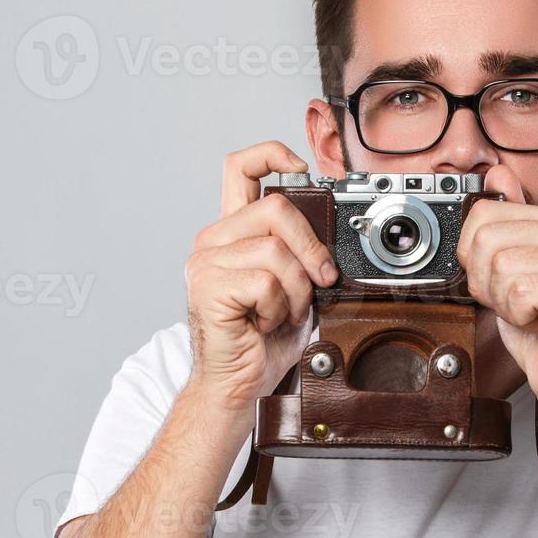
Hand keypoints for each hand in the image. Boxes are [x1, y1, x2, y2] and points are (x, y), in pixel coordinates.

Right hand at [184, 141, 337, 418]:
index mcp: (232, 233)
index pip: (240, 167)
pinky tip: (264, 322)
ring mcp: (207, 262)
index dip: (273, 154)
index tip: (303, 168)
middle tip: (320, 279)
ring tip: (284, 312)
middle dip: (312, 246)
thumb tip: (331, 237)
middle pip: (276, 207)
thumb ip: (298, 254)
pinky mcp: (209, 286)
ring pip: (277, 250)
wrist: (236, 384)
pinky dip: (279, 307)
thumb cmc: (262, 340)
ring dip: (297, 289)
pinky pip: (267, 281)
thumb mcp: (290, 287)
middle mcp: (214, 240)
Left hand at [456, 165, 537, 416]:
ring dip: (503, 302)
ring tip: (528, 311)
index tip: (497, 279)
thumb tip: (496, 175)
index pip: (483, 215)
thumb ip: (503, 223)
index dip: (474, 257)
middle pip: (487, 241)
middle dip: (487, 282)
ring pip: (502, 268)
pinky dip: (518, 317)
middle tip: (513, 300)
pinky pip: (520, 293)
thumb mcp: (508, 269)